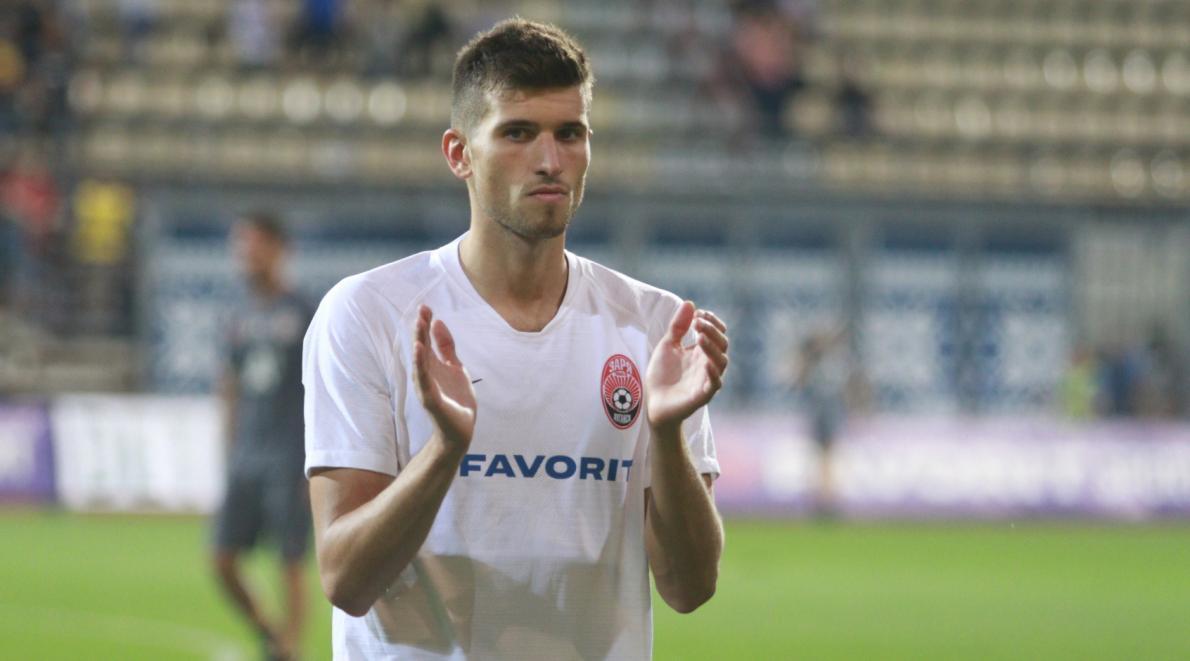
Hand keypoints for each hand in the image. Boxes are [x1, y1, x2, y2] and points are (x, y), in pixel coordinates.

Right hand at [412, 305, 476, 450]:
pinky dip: (420, 365)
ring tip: (419, 325)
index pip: (426, 340)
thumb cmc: (456, 399)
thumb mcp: (455, 367)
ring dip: (418, 342)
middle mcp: (426, 373)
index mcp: (432, 365)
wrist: (461, 429)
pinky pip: (423, 379)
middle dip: (420, 329)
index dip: (425, 324)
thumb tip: (438, 322)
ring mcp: (426, 386)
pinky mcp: (429, 398)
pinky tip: (419, 351)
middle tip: (421, 310)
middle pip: (421, 347)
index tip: (425, 306)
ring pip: (420, 361)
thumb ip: (446, 347)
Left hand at [645, 301, 728, 431]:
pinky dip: (713, 373)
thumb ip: (678, 327)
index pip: (717, 332)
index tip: (698, 314)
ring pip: (722, 361)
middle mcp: (708, 363)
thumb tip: (690, 303)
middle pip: (722, 343)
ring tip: (699, 337)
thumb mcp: (667, 345)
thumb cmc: (662, 374)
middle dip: (712, 330)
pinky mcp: (703, 395)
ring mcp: (707, 379)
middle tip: (697, 322)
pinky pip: (715, 384)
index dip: (712, 321)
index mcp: (701, 351)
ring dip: (712, 347)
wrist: (653, 402)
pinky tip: (706, 364)